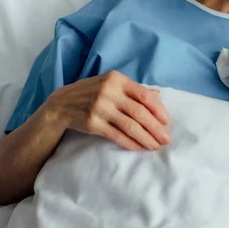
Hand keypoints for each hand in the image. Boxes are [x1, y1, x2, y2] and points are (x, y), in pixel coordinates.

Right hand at [45, 71, 170, 150]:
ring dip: (145, 138)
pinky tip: (138, 147)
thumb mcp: (112, 84)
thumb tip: (157, 94)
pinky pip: (116, 135)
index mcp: (117, 79)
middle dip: (155, 127)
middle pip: (139, 112)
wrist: (61, 104)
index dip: (158, 109)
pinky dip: (130, 143)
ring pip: (130, 125)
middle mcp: (109, 92)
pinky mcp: (93, 123)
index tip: (167, 121)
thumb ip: (134, 90)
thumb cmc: (92, 93)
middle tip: (166, 138)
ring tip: (155, 145)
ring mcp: (100, 108)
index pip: (143, 95)